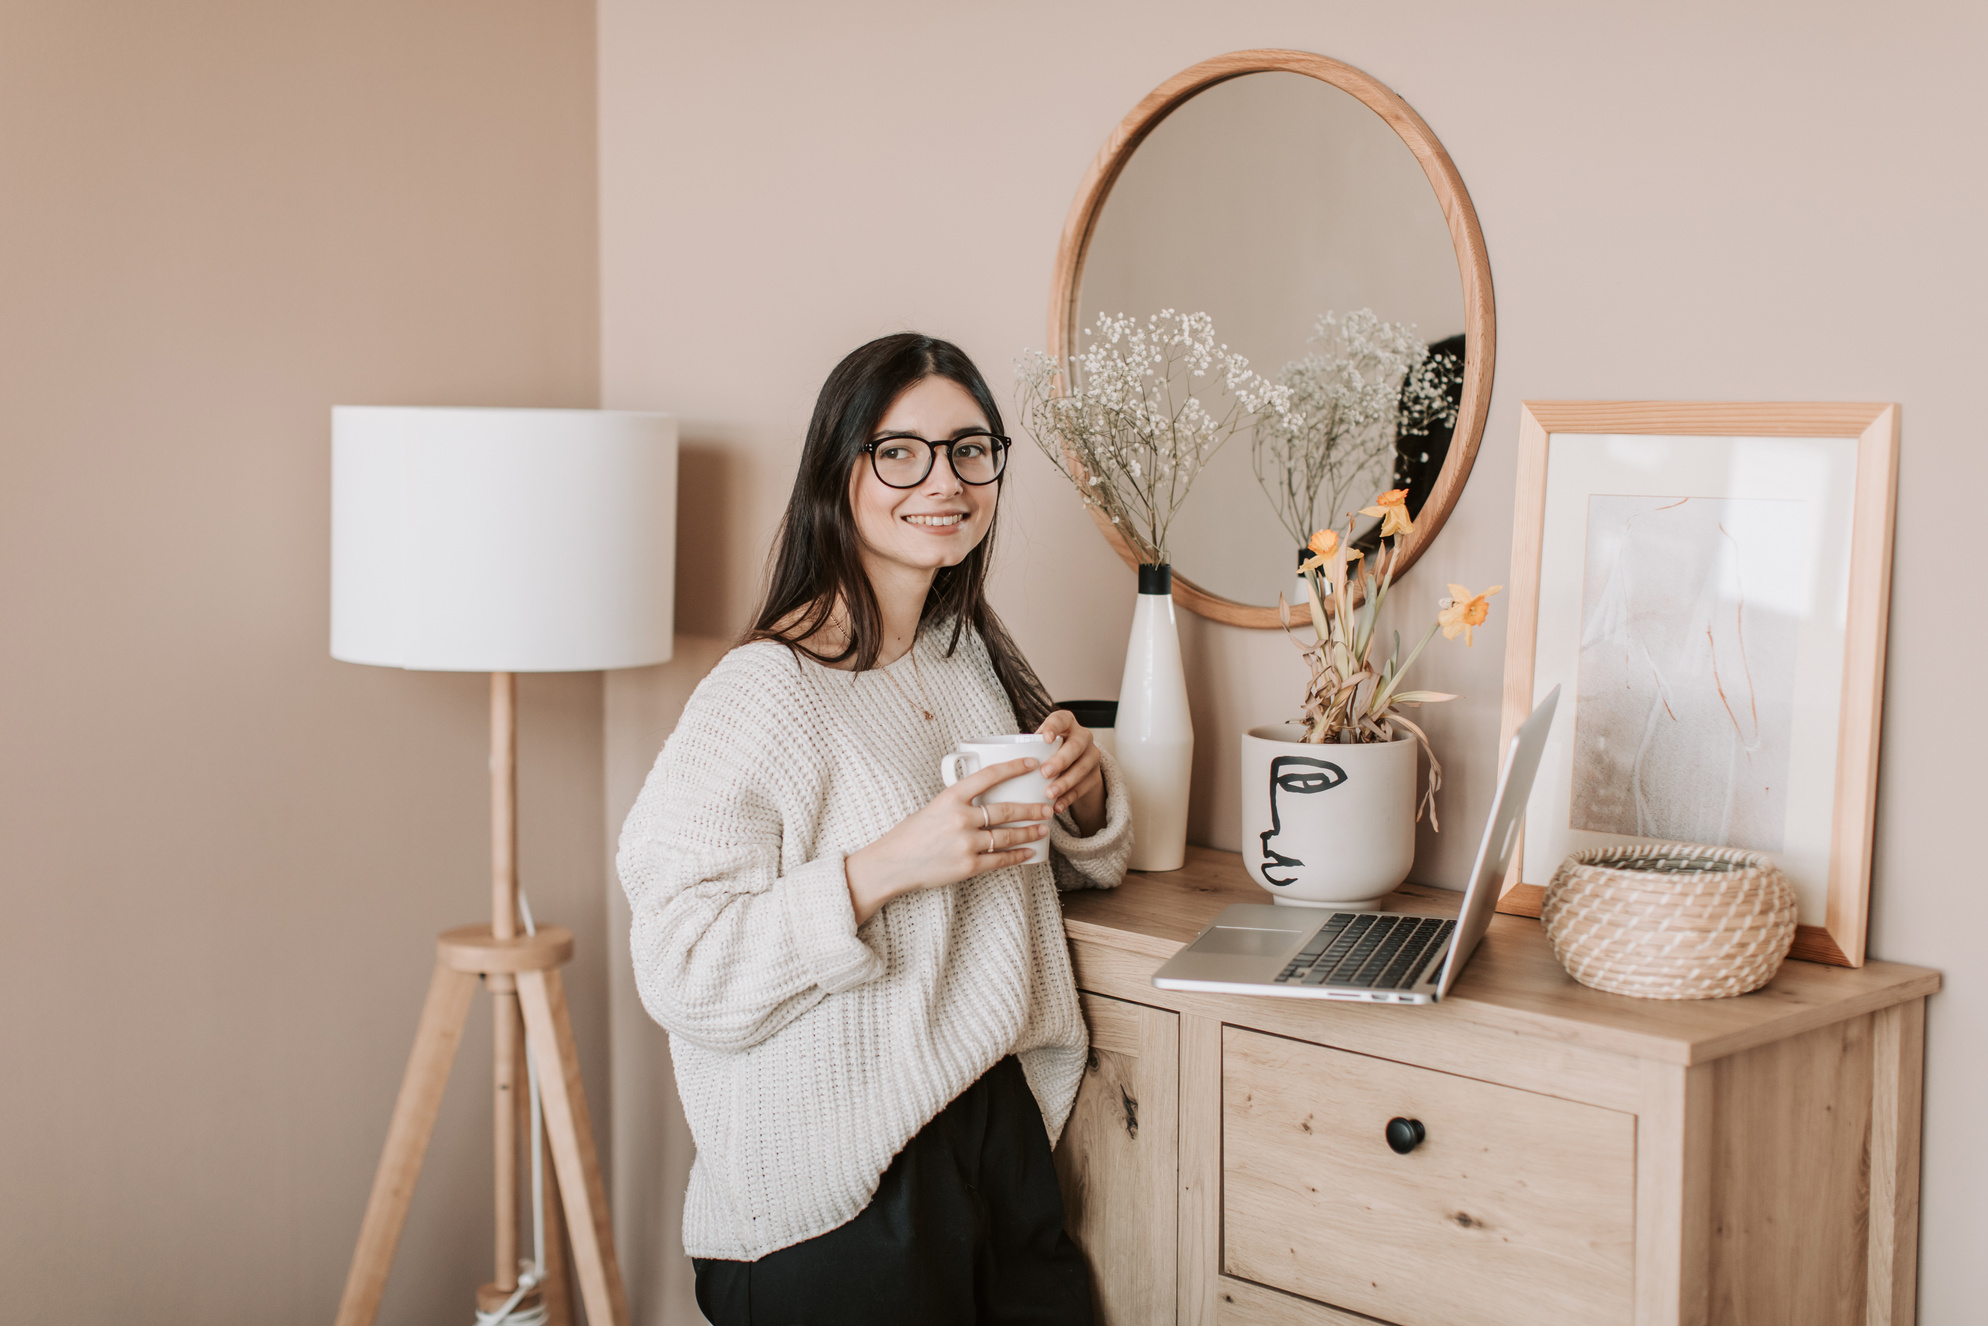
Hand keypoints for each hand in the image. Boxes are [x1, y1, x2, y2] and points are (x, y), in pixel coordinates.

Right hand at [844, 758, 1051, 924]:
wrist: (892, 863)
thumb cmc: (912, 834)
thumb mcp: (934, 807)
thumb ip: (960, 802)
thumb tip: (988, 798)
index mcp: (950, 797)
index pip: (989, 776)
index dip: (1014, 768)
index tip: (1032, 764)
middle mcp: (960, 819)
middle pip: (1005, 810)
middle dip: (1031, 809)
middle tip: (1047, 807)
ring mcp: (964, 844)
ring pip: (1007, 836)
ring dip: (1029, 832)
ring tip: (1042, 829)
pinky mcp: (967, 867)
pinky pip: (1000, 860)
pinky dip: (1017, 856)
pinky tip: (1028, 853)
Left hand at [1037, 709, 1105, 835]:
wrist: (1076, 767)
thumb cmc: (1048, 753)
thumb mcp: (1040, 745)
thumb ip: (1026, 747)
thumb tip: (990, 758)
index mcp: (1066, 723)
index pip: (1061, 719)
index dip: (1054, 727)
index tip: (1046, 738)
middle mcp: (1082, 736)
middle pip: (1076, 745)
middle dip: (1061, 760)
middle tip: (1044, 773)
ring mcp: (1092, 756)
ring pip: (1082, 768)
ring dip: (1065, 782)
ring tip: (1049, 794)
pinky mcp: (1094, 776)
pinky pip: (1083, 788)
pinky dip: (1069, 798)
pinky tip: (1057, 806)